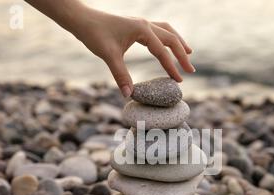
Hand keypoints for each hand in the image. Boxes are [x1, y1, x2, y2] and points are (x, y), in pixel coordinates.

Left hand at [72, 9, 194, 96]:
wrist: (83, 20)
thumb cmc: (95, 35)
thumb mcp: (109, 56)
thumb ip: (121, 75)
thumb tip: (129, 95)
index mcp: (142, 30)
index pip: (162, 51)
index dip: (171, 67)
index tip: (179, 81)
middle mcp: (145, 24)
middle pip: (171, 39)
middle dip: (182, 55)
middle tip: (191, 71)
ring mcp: (142, 23)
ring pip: (167, 31)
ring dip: (179, 43)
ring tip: (189, 53)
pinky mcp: (137, 25)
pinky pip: (159, 30)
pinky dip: (168, 38)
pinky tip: (167, 46)